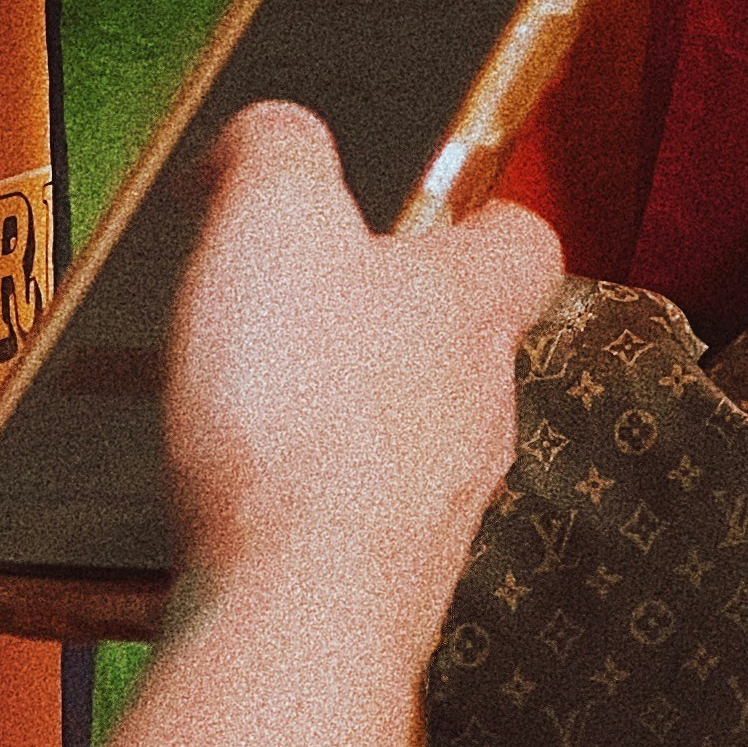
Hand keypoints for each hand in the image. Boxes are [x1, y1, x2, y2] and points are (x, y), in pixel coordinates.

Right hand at [162, 100, 560, 662]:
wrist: (294, 614)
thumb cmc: (302, 420)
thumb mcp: (273, 217)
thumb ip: (278, 148)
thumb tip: (270, 132)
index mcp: (473, 304)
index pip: (519, 238)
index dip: (473, 214)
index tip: (419, 205)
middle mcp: (479, 410)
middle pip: (457, 347)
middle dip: (381, 331)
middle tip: (295, 319)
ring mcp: (438, 513)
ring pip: (405, 449)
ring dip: (337, 432)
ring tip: (241, 423)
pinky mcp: (381, 596)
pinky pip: (348, 538)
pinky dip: (298, 520)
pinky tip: (228, 515)